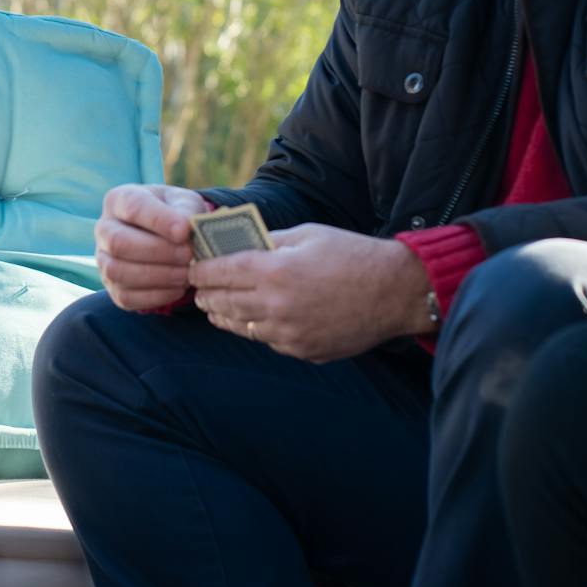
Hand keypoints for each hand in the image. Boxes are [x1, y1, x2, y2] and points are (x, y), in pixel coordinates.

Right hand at [95, 183, 209, 310]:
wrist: (170, 238)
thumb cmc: (176, 214)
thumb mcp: (185, 203)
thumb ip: (186, 210)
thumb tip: (185, 228)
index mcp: (120, 199)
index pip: (132, 207)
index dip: (158, 220)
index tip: (184, 231)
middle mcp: (104, 229)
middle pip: (118, 242)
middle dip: (158, 252)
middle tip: (188, 255)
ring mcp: (104, 260)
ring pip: (118, 272)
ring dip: (157, 276)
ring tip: (186, 274)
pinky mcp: (112, 287)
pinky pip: (126, 296)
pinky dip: (155, 296)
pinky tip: (178, 288)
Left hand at [189, 223, 431, 362]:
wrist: (394, 292)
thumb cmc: (352, 255)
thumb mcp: (307, 235)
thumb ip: (269, 241)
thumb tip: (239, 245)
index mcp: (274, 271)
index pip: (220, 273)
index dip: (201, 270)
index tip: (192, 268)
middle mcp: (276, 306)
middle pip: (223, 303)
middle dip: (207, 295)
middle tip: (200, 289)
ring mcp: (288, 334)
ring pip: (240, 327)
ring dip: (226, 315)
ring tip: (218, 307)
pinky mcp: (302, 351)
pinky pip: (268, 341)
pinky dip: (257, 328)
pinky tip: (255, 319)